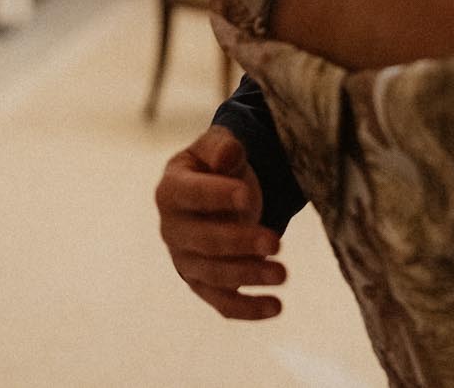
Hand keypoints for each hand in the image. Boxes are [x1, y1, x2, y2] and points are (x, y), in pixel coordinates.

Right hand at [156, 126, 285, 318]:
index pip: (190, 195)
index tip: (246, 196)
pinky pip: (222, 301)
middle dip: (239, 243)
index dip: (216, 196)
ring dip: (247, 275)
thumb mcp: (219, 146)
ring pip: (213, 275)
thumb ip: (223, 147)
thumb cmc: (219, 166)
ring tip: (282, 274)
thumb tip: (229, 156)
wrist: (220, 192)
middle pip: (203, 241)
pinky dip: (246, 307)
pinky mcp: (204, 283)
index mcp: (171, 191)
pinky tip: (275, 306)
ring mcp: (186, 261)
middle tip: (275, 242)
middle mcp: (172, 230)